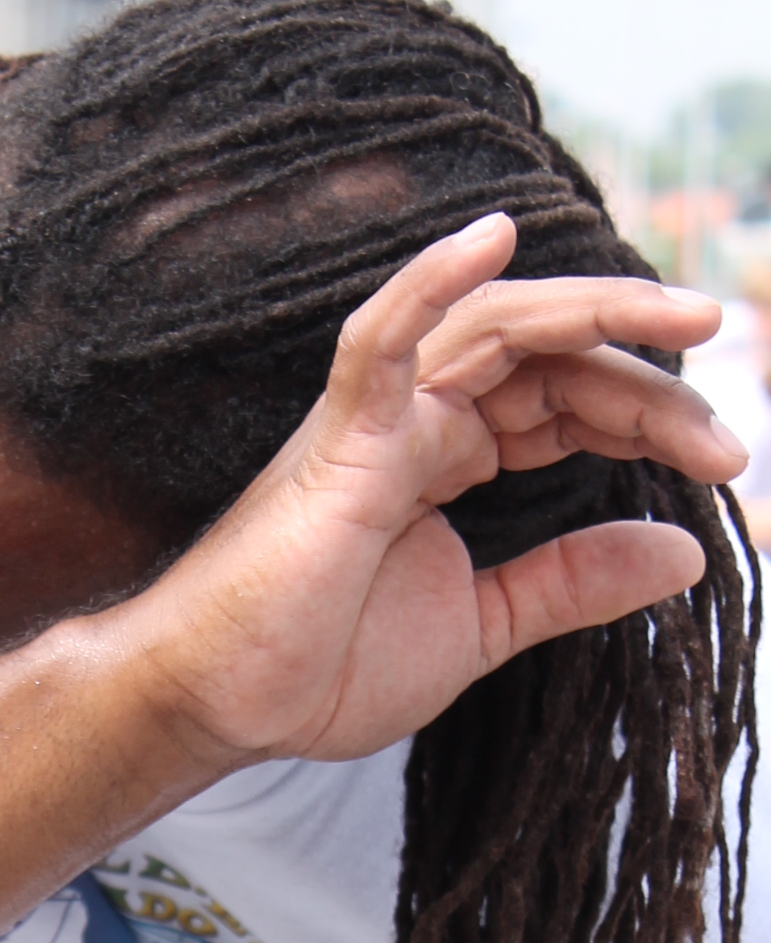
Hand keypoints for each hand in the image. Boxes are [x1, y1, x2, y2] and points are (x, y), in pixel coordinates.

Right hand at [134, 214, 743, 768]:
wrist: (222, 705)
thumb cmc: (318, 666)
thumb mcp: (482, 629)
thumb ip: (573, 583)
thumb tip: (684, 551)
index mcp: (452, 459)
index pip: (569, 402)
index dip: (653, 418)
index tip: (725, 463)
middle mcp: (421, 420)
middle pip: (554, 357)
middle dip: (649, 380)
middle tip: (727, 433)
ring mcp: (378, 419)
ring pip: (497, 326)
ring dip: (596, 312)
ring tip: (686, 317)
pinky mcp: (338, 440)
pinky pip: (382, 340)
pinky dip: (432, 281)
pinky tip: (493, 238)